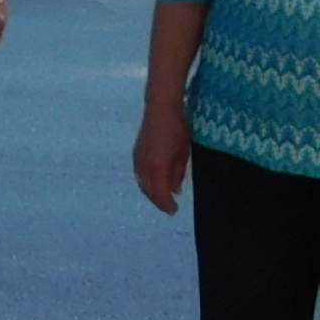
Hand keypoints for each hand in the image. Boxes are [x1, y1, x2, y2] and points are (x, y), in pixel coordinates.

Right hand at [132, 99, 191, 214]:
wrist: (160, 108)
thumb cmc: (177, 129)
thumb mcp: (183, 153)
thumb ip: (177, 173)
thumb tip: (175, 190)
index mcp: (157, 167)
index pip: (160, 193)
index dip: (166, 204)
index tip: (174, 211)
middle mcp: (144, 165)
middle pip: (149, 190)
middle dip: (158, 200)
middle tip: (169, 208)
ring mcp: (137, 159)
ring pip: (142, 182)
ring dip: (151, 192)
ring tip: (162, 197)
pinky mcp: (136, 153)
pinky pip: (139, 174)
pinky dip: (146, 182)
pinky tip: (154, 183)